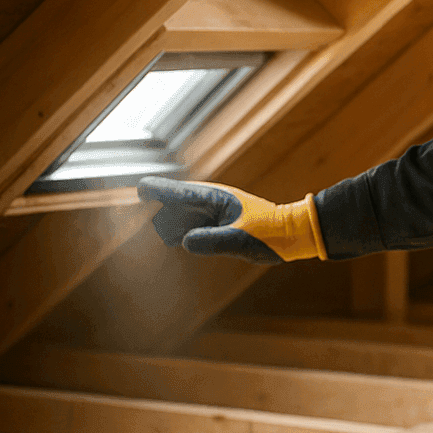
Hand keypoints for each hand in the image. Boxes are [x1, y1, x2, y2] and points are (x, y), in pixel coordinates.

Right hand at [137, 176, 327, 263]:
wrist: (293, 235)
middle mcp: (211, 203)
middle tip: (158, 224)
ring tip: (170, 236)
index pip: (178, 192)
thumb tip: (183, 242)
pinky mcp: (218, 226)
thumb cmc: (271, 234)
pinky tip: (180, 241)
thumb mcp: (242, 239)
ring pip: (181, 218)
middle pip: (173, 205)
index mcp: (216, 198)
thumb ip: (213, 241)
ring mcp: (214, 214)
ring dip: (171, 226)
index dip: (156, 191)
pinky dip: (182, 234)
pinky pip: (192, 228)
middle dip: (161, 213)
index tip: (138, 190)